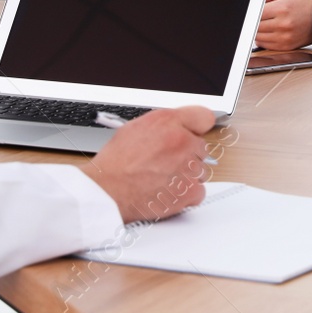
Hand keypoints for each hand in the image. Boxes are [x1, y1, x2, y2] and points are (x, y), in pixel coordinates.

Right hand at [81, 106, 215, 222]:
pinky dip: (186, 195)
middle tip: (167, 163)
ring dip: (187, 176)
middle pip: (201, 147)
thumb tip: (177, 127)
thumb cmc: (115, 163)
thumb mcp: (135, 128)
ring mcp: (188, 167)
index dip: (197, 128)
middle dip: (188, 155)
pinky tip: (168, 193)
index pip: (204, 117)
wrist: (106, 190)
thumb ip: (164, 125)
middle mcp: (182, 141)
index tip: (195, 134)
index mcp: (169, 122)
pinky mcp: (189, 191)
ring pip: (200, 170)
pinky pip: (199, 191)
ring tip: (162, 179)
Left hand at [255, 0, 311, 49]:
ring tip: (265, 22)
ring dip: (256, 29)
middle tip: (260, 15)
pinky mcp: (285, 46)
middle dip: (254, 19)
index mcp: (284, 8)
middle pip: (255, 25)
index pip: (256, 12)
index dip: (253, 10)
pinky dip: (262, 38)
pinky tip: (269, 30)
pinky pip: (264, 45)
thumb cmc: (308, 3)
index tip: (254, 9)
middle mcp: (283, 25)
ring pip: (257, 36)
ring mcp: (284, 37)